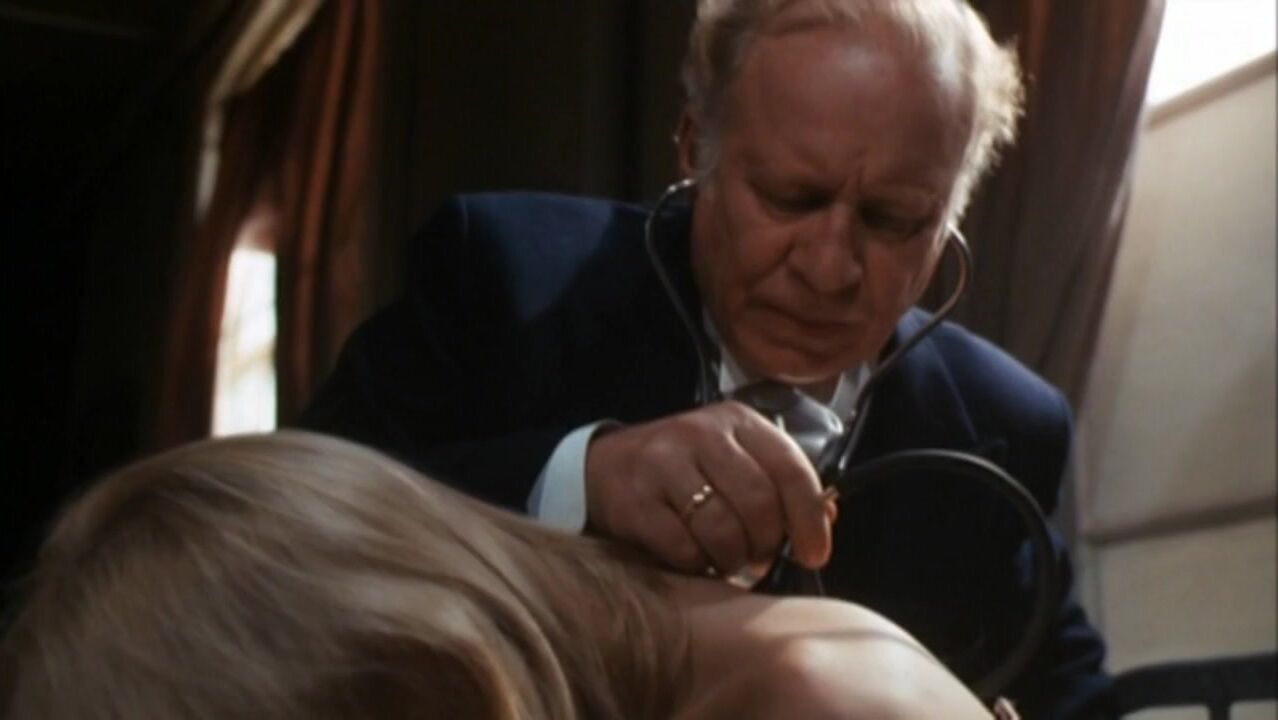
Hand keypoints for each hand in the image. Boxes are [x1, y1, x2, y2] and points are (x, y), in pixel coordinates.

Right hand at [584, 401, 832, 575]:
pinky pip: (684, 549)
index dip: (809, 519)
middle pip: (759, 503)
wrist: (605, 466)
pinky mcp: (634, 500)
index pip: (791, 469)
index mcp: (738, 421)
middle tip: (759, 558)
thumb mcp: (735, 459)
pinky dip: (696, 564)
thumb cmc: (686, 469)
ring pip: (723, 530)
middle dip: (766, 544)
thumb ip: (779, 485)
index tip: (813, 554)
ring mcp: (664, 464)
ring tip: (727, 558)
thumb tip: (825, 523)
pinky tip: (693, 556)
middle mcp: (701, 434)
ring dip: (732, 558)